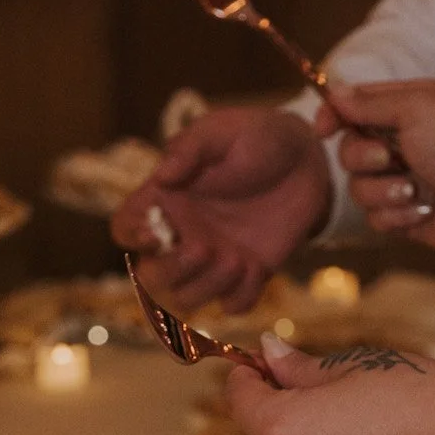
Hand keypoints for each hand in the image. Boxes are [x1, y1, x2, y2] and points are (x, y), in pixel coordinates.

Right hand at [110, 106, 332, 312]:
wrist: (309, 159)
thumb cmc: (257, 136)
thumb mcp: (221, 130)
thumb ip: (190, 148)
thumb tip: (162, 175)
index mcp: (166, 200)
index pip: (126, 228)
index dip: (132, 237)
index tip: (157, 233)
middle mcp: (183, 235)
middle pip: (151, 276)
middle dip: (172, 271)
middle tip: (204, 248)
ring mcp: (214, 259)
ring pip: (188, 298)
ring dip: (209, 286)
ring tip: (239, 258)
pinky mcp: (247, 275)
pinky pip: (233, 304)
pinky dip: (242, 295)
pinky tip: (257, 267)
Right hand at [328, 79, 434, 253]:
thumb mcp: (417, 108)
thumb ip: (371, 101)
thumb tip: (336, 93)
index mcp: (407, 108)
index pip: (354, 106)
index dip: (334, 115)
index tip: (324, 128)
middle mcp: (402, 143)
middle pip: (348, 150)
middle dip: (364, 157)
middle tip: (391, 157)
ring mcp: (401, 181)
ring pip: (357, 189)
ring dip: (384, 191)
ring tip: (417, 191)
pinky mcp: (404, 216)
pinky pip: (375, 218)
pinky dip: (398, 216)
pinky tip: (426, 212)